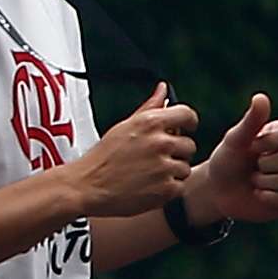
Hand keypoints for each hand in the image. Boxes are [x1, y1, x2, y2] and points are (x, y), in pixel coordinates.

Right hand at [64, 83, 197, 217]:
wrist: (89, 187)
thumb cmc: (103, 157)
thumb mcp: (124, 126)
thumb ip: (149, 107)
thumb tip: (163, 89)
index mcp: (149, 122)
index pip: (187, 115)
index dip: (188, 122)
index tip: (183, 129)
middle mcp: (160, 142)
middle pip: (189, 145)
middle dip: (175, 151)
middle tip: (153, 157)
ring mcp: (164, 167)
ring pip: (185, 167)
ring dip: (171, 171)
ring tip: (147, 173)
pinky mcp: (167, 189)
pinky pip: (180, 186)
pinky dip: (167, 188)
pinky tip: (148, 185)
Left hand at [186, 92, 277, 225]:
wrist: (218, 191)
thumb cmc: (227, 160)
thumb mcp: (235, 140)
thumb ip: (251, 121)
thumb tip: (261, 97)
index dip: (273, 140)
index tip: (253, 145)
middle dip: (267, 163)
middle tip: (253, 165)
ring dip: (265, 181)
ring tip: (253, 180)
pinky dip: (271, 197)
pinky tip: (259, 194)